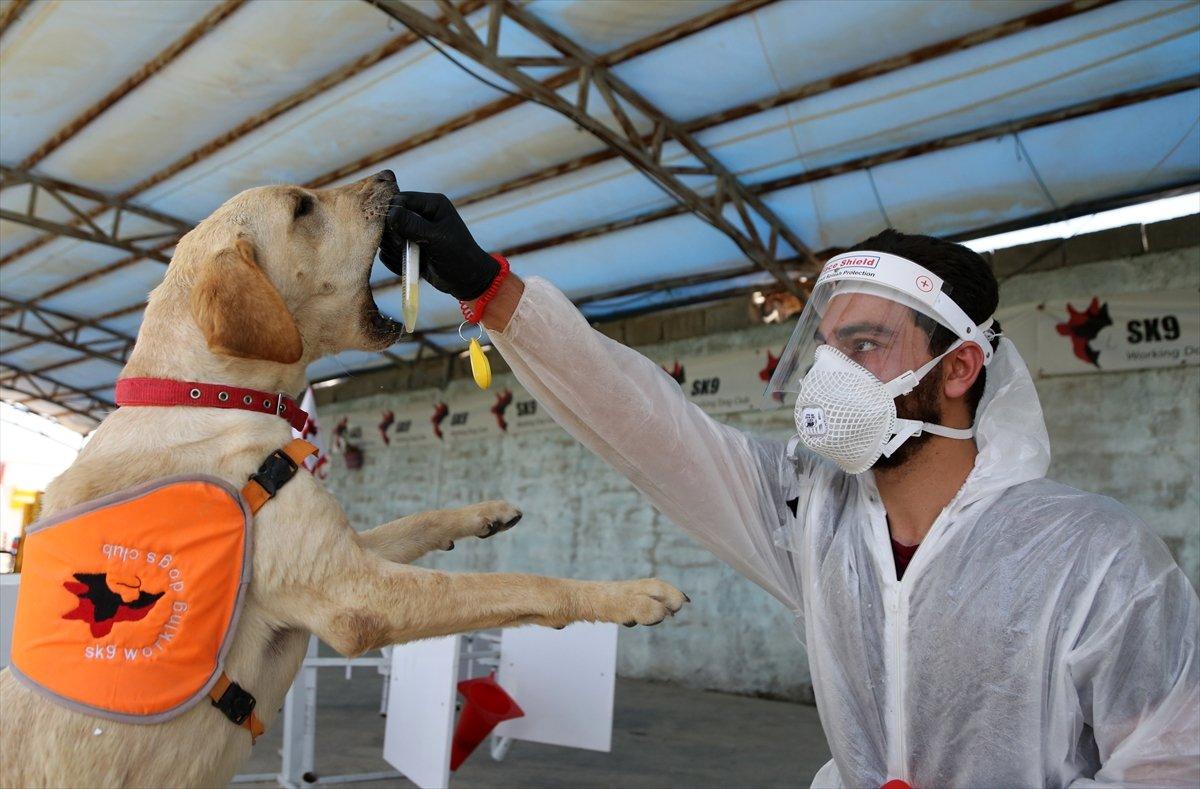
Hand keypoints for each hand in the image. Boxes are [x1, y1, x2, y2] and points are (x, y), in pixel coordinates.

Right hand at [380, 192, 499, 301]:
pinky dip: (394, 261)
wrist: (466, 281)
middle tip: (404, 248)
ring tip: (410, 259)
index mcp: (431, 204)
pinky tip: (409, 267)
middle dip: (393, 235)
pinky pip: (389, 252)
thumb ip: (413, 225)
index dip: (391, 213)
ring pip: (386, 236)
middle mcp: (420, 215)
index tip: (396, 232)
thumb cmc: (458, 256)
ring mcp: (413, 232)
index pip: (399, 199)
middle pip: (388, 218)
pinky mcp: (408, 249)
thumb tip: (390, 213)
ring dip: (393, 250)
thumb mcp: (437, 238)